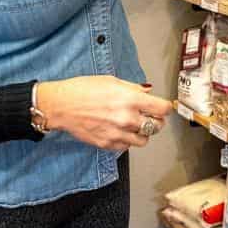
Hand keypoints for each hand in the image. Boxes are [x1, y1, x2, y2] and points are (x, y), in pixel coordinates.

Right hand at [35, 76, 172, 149]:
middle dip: (156, 120)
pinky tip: (120, 130)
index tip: (163, 107)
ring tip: (134, 124)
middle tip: (149, 115)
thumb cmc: (84, 89)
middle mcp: (127, 119)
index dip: (165, 107)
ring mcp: (118, 134)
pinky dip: (127, 140)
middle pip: (157, 127)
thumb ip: (133, 89)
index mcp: (130, 100)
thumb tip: (148, 92)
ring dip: (142, 132)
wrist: (62, 105)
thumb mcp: (112, 81)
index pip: (162, 109)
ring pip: (144, 140)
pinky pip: (127, 147)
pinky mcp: (108, 144)